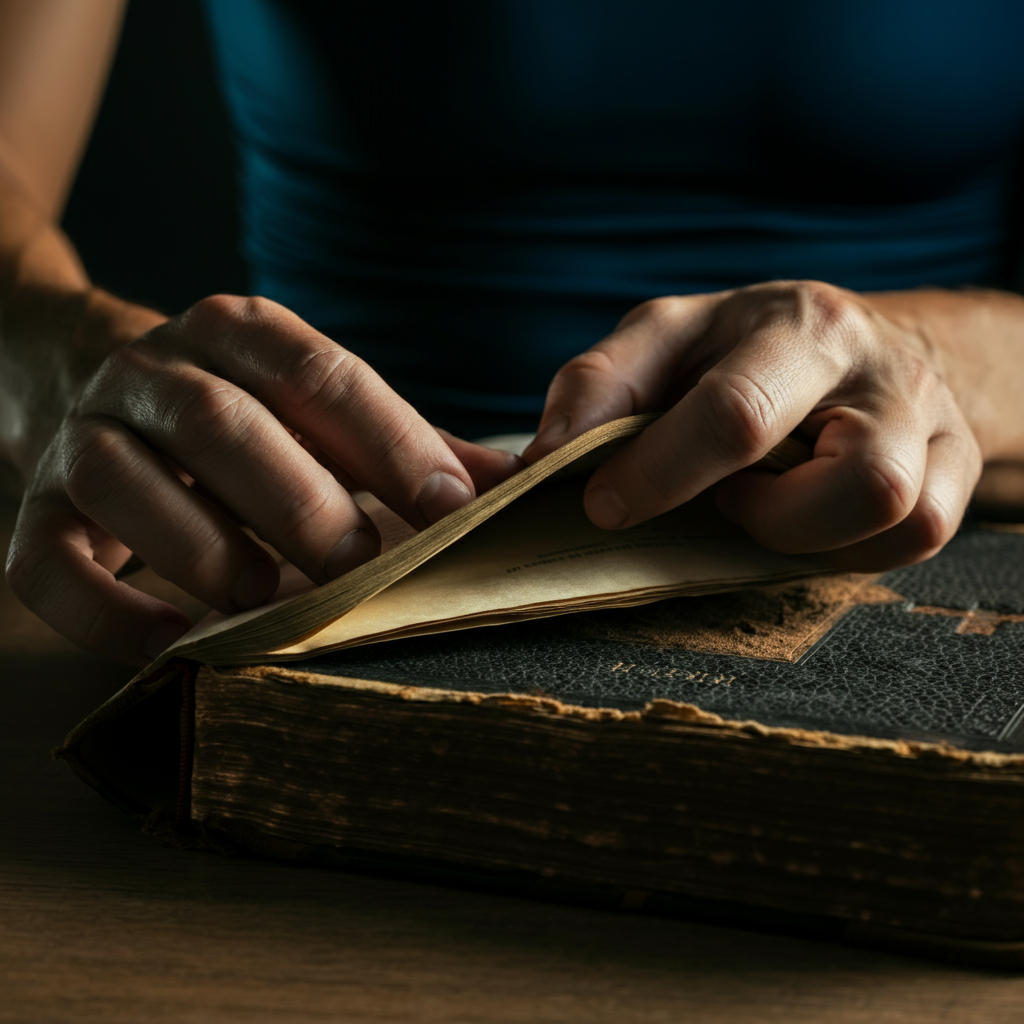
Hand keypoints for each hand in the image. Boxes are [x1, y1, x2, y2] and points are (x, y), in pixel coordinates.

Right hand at [6, 294, 517, 664]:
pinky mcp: (34, 510)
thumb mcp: (321, 411)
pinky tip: (175, 645)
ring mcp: (82, 435)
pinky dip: (108, 613)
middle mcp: (153, 370)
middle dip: (301, 503)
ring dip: (204, 550)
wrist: (91, 385)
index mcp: (239, 333)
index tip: (451, 510)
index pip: (319, 374)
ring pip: (125, 482)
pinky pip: (49, 565)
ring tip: (268, 602)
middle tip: (361, 570)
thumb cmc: (246, 417)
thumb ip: (407, 445)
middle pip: (223, 426)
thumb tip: (515, 489)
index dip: (390, 442)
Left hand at [523, 280, 983, 570]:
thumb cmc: (742, 349)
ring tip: (761, 503)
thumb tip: (539, 461)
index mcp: (799, 327)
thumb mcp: (665, 341)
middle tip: (721, 500)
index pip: (737, 415)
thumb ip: (600, 387)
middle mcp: (883, 373)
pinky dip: (847, 547)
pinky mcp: (957, 468)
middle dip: (766, 517)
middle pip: (861, 481)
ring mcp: (933, 425)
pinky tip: (805, 520)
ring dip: (808, 534)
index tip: (605, 507)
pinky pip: (920, 538)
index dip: (662, 475)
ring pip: (903, 518)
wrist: (855, 344)